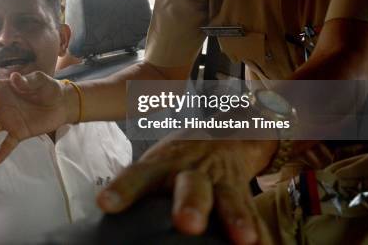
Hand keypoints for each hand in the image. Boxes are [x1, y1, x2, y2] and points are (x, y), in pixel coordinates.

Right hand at [0, 71, 76, 162]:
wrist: (62, 105)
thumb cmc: (49, 88)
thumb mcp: (40, 80)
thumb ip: (28, 81)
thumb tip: (15, 78)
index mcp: (4, 89)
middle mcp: (2, 105)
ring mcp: (8, 120)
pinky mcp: (18, 132)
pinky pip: (7, 144)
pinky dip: (1, 152)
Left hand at [97, 137, 276, 244]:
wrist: (223, 133)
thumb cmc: (177, 161)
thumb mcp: (156, 165)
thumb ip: (140, 189)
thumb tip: (107, 215)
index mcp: (161, 165)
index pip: (138, 175)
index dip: (123, 189)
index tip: (106, 204)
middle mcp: (190, 171)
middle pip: (190, 184)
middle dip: (190, 204)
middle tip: (186, 223)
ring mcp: (220, 181)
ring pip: (229, 196)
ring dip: (234, 217)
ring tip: (242, 239)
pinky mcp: (242, 191)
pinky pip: (253, 212)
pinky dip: (261, 230)